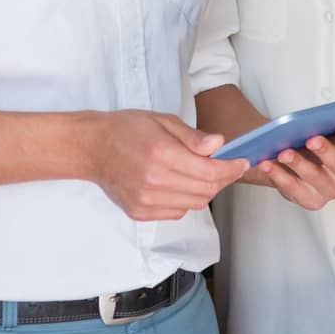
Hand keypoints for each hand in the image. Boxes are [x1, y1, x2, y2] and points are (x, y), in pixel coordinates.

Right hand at [85, 110, 248, 220]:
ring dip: (206, 190)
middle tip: (228, 167)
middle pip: (205, 190)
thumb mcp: (162, 120)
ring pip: (194, 204)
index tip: (242, 162)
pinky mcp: (140, 212)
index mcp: (161, 154)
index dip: (231, 168)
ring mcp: (146, 201)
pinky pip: (177, 212)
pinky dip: (187, 200)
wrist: (92, 148)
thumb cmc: (126, 129)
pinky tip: (181, 184)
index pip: (209, 171)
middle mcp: (154, 181)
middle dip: (223, 179)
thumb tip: (219, 144)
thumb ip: (192, 137)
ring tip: (204, 173)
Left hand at [255, 111, 334, 210]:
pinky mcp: (308, 200)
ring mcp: (327, 191)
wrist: (295, 158)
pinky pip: (292, 189)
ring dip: (299, 165)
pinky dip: (279, 176)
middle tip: (312, 138)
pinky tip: (268, 162)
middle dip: (327, 153)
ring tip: (284, 151)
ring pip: (315, 179)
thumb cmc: (321, 141)